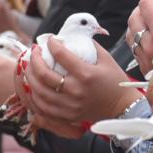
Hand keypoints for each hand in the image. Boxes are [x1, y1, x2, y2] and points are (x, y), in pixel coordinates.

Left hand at [23, 38, 140, 134]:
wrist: (122, 106)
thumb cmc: (115, 81)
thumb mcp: (106, 59)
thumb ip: (91, 46)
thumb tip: (75, 36)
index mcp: (86, 74)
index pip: (61, 55)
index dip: (52, 44)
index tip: (51, 40)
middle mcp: (76, 90)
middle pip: (44, 74)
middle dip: (35, 60)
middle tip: (35, 52)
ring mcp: (70, 105)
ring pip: (40, 92)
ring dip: (30, 77)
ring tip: (30, 68)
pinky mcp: (68, 115)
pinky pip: (44, 108)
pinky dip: (35, 97)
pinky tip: (34, 88)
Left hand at [125, 0, 152, 72]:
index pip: (146, 5)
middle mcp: (149, 44)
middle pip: (135, 16)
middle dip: (145, 9)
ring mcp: (143, 56)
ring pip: (131, 31)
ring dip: (140, 23)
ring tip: (152, 23)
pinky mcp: (142, 67)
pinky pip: (133, 46)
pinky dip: (139, 38)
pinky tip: (150, 38)